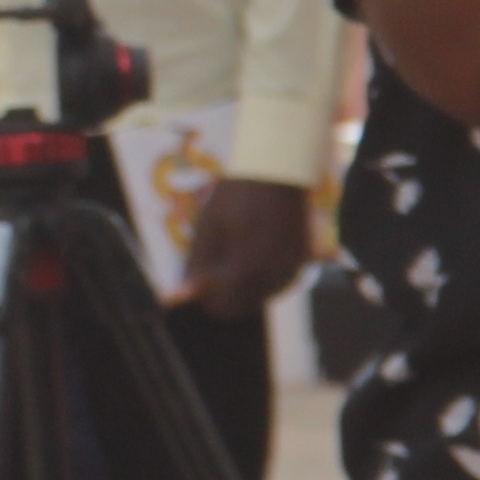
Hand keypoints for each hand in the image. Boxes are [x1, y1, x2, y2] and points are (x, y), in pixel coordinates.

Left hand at [172, 173, 312, 319]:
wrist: (277, 173)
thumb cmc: (234, 197)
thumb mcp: (207, 230)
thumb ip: (196, 266)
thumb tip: (178, 297)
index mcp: (246, 269)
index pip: (221, 307)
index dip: (205, 297)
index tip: (197, 279)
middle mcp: (273, 275)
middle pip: (242, 305)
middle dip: (224, 293)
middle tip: (213, 265)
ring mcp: (291, 268)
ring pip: (262, 296)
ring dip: (244, 287)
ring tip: (233, 253)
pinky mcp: (301, 261)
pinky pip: (278, 283)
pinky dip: (263, 278)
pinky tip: (252, 257)